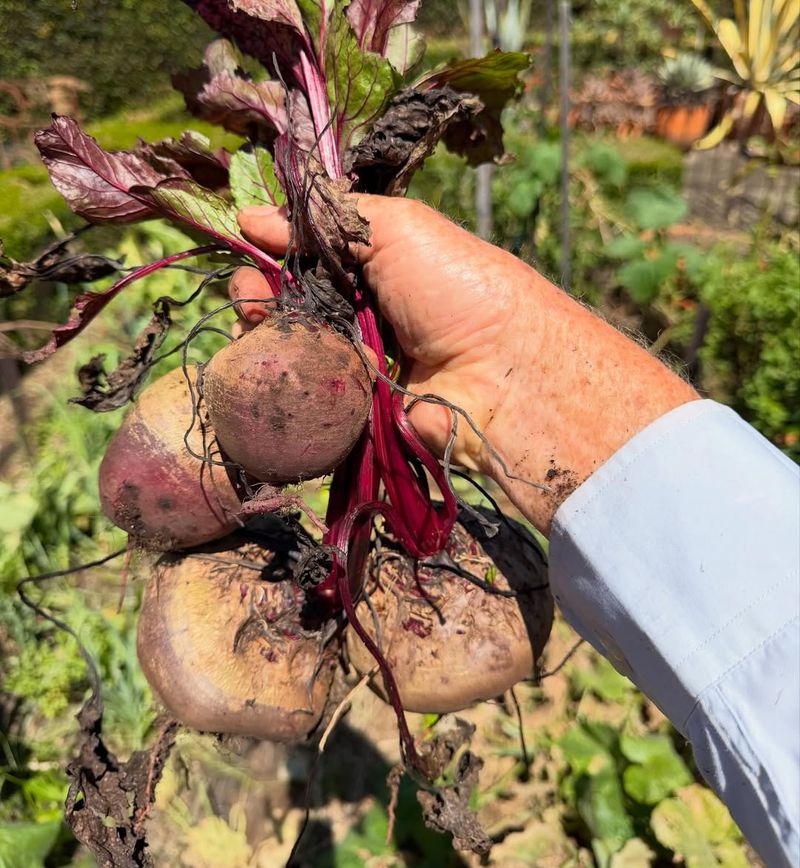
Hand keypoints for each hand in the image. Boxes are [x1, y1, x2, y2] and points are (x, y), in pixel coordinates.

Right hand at [235, 197, 696, 533]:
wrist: (501, 372)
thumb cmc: (455, 285)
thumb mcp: (398, 228)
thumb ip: (328, 218)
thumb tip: (255, 215)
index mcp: (374, 266)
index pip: (305, 255)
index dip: (271, 248)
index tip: (245, 242)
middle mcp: (362, 314)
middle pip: (288, 303)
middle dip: (257, 292)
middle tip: (248, 294)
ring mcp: (355, 364)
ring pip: (289, 348)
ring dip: (266, 334)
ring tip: (256, 322)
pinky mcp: (351, 410)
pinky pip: (306, 391)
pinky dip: (294, 375)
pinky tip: (283, 363)